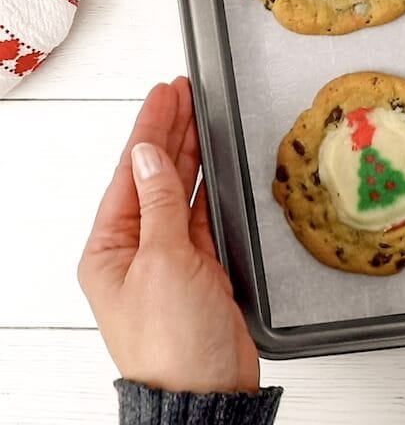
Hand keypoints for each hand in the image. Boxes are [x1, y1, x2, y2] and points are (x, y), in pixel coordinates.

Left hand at [78, 77, 259, 392]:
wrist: (205, 391)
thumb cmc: (173, 343)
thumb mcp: (164, 263)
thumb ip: (162, 205)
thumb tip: (149, 156)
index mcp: (110, 249)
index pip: (131, 174)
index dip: (150, 129)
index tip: (165, 95)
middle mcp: (136, 251)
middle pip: (153, 177)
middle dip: (169, 133)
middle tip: (184, 93)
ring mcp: (170, 260)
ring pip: (181, 192)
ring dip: (191, 154)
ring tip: (200, 115)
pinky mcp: (202, 271)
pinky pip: (204, 216)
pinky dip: (212, 187)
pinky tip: (215, 164)